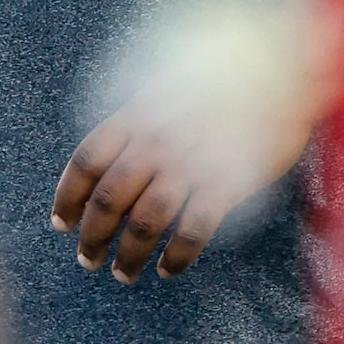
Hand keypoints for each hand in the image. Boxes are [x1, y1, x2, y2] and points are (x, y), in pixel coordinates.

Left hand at [50, 0, 343, 284]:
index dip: (68, 197)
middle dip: (93, 236)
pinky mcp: (226, 183)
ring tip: (124, 274)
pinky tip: (169, 269)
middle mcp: (156, 140)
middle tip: (88, 260)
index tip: (61, 223)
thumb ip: (139, 120)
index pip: (87, 161)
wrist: (283, 69)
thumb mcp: (168, 85)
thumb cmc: (226, 75)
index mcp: (137, 114)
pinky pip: (193, 231)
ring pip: (145, 223)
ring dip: (129, 255)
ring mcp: (190, 162)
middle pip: (109, 200)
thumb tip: (112, 161)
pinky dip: (177, 256)